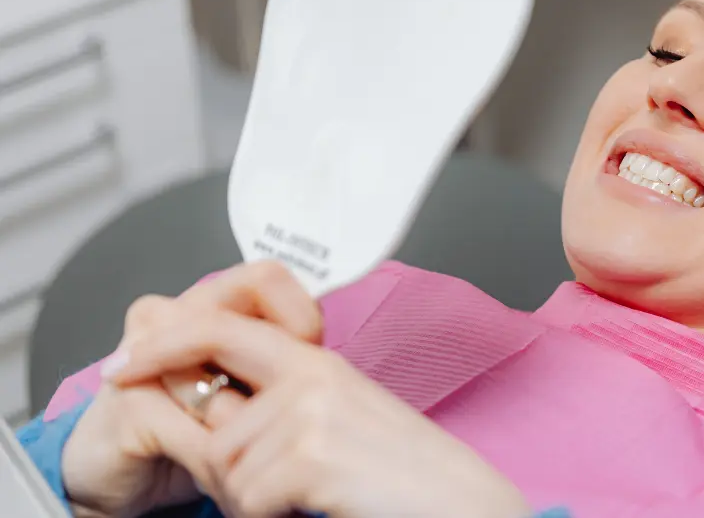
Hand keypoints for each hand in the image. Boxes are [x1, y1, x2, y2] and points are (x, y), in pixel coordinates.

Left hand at [102, 264, 531, 517]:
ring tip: (310, 500)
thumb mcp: (342, 420)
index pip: (219, 327)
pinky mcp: (311, 453)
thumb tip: (218, 413)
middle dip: (225, 471)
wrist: (459, 501)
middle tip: (276, 492)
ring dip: (254, 501)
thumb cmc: (407, 473)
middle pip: (215, 426)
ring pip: (228, 470)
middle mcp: (312, 375)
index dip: (163, 343)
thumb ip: (285, 404)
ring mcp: (311, 411)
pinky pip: (249, 499)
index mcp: (319, 362)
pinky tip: (317, 508)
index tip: (121, 364)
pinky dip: (271, 517)